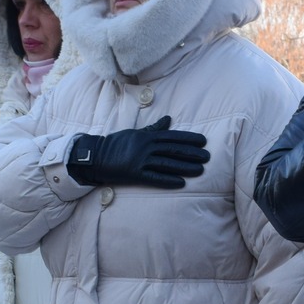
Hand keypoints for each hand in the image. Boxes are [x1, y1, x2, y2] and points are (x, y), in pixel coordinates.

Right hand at [66, 117, 210, 188]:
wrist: (96, 156)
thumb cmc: (116, 143)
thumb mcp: (135, 133)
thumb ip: (153, 128)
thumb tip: (169, 120)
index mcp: (147, 136)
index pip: (172, 136)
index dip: (189, 138)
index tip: (203, 141)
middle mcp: (145, 147)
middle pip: (173, 150)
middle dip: (192, 153)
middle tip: (207, 157)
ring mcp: (140, 160)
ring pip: (167, 164)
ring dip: (185, 167)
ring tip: (200, 170)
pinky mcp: (134, 174)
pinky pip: (154, 178)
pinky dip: (168, 180)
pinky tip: (181, 183)